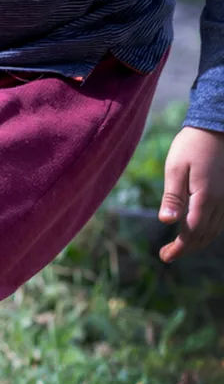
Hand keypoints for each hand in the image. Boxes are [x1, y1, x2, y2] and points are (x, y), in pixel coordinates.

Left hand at [158, 126, 223, 262]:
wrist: (216, 126)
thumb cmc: (192, 145)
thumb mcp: (176, 168)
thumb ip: (172, 196)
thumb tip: (167, 221)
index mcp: (206, 197)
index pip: (192, 231)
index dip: (180, 247)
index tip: (165, 257)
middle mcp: (221, 201)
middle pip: (205, 234)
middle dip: (186, 248)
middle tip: (167, 255)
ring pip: (215, 229)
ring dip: (198, 241)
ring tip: (179, 247)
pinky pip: (221, 219)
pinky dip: (208, 230)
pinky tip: (196, 230)